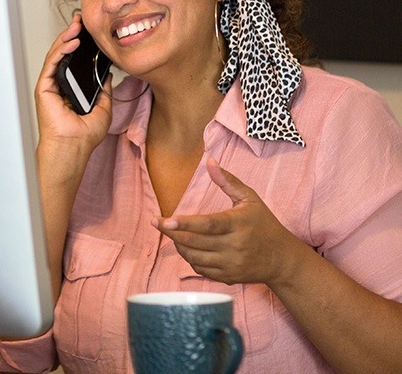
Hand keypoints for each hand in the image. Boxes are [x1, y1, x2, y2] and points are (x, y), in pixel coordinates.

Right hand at [34, 14, 111, 149]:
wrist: (74, 147)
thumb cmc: (84, 135)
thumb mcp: (104, 107)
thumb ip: (103, 88)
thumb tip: (107, 73)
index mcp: (72, 88)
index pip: (75, 60)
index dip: (81, 44)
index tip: (89, 30)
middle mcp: (60, 85)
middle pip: (64, 53)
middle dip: (72, 34)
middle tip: (81, 20)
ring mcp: (50, 85)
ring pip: (57, 55)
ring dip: (66, 38)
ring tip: (78, 26)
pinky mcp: (44, 87)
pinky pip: (52, 63)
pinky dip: (61, 50)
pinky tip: (72, 41)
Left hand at [153, 157, 302, 287]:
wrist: (282, 259)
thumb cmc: (265, 224)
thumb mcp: (250, 198)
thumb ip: (228, 181)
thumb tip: (209, 161)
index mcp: (238, 224)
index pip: (208, 225)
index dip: (185, 223)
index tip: (166, 220)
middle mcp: (234, 246)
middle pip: (195, 242)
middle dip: (171, 232)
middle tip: (156, 222)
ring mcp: (230, 264)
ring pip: (194, 257)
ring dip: (178, 244)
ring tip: (172, 232)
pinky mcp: (228, 277)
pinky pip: (200, 269)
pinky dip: (189, 258)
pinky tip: (187, 246)